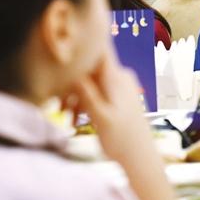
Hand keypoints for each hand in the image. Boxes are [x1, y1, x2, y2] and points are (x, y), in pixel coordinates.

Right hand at [71, 49, 153, 163]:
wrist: (140, 156)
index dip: (84, 43)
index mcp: (116, 78)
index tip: (66, 42)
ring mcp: (119, 85)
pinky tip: (75, 120)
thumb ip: (88, 94)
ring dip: (75, 96)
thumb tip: (74, 72)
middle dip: (71, 83)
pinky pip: (96, 90)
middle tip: (59, 106)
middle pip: (89, 67)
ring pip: (90, 81)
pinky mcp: (117, 95)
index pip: (100, 50)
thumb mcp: (101, 118)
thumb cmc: (122, 140)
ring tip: (68, 118)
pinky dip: (84, 102)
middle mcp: (120, 76)